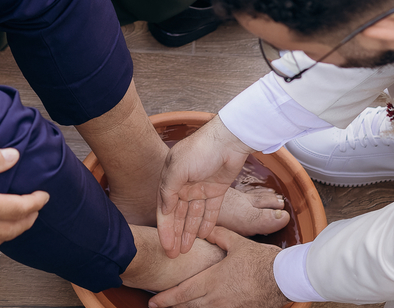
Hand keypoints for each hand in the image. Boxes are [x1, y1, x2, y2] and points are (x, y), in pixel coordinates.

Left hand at [148, 228, 285, 307]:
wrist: (283, 278)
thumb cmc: (260, 260)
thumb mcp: (236, 243)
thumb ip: (218, 235)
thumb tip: (206, 229)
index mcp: (212, 280)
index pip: (182, 292)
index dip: (166, 298)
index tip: (153, 301)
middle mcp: (216, 298)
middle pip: (188, 306)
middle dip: (172, 306)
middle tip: (159, 305)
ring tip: (177, 307)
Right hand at [158, 116, 253, 257]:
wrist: (229, 140)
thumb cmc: (201, 149)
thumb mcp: (178, 168)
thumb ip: (168, 190)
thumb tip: (164, 211)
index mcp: (171, 177)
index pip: (165, 208)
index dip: (165, 228)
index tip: (165, 246)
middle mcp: (185, 184)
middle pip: (178, 215)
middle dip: (175, 234)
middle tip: (174, 254)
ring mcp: (201, 187)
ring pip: (193, 215)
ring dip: (189, 232)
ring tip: (186, 250)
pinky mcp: (217, 190)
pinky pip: (210, 211)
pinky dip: (206, 223)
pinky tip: (202, 235)